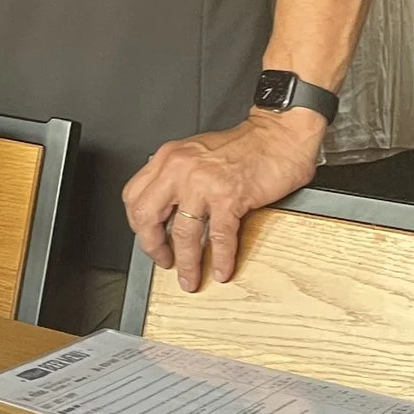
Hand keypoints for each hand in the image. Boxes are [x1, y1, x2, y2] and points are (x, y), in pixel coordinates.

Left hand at [122, 110, 323, 291]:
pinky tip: (222, 269)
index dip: (138, 224)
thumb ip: (177, 175)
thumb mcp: (195, 153)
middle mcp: (179, 169)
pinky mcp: (230, 197)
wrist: (279, 135)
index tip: (147, 238)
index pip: (134, 196)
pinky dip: (221, 258)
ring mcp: (203, 184)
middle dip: (152, 246)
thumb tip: (166, 210)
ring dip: (186, 262)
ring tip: (190, 278)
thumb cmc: (243, 145)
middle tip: (162, 260)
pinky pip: (219, 237)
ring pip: (183, 233)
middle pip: (147, 216)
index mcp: (168, 158)